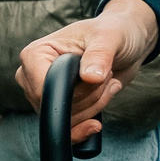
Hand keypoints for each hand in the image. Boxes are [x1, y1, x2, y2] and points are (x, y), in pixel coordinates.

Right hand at [16, 0, 159, 142]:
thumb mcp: (110, 37)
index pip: (43, 88)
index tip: (99, 78)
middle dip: (88, 98)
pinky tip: (97, 122)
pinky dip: (84, 126)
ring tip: (108, 83)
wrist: (126, 44)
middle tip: (107, 77)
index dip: (74, 92)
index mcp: (35, 54)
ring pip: (63, 118)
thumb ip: (99, 55)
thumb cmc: (115, 32)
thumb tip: (91, 78)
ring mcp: (44, 93)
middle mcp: (32, 76)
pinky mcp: (58, 106)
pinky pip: (65, 128)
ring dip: (93, 106)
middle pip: (53, 106)